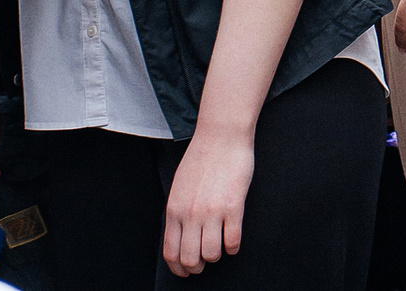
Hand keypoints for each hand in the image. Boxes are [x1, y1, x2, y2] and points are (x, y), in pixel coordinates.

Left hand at [162, 126, 253, 275]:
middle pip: (190, 258)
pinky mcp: (234, 206)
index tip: (186, 270)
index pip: (171, 252)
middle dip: (197, 267)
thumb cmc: (202, 157)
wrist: (222, 135)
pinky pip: (233, 240)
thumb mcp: (180, 186)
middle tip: (205, 262)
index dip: (178, 267)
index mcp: (174, 210)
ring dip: (216, 256)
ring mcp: (212, 211)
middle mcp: (190, 214)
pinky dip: (234, 247)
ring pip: (211, 254)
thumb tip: (180, 233)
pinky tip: (234, 240)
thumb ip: (178, 210)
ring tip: (221, 248)